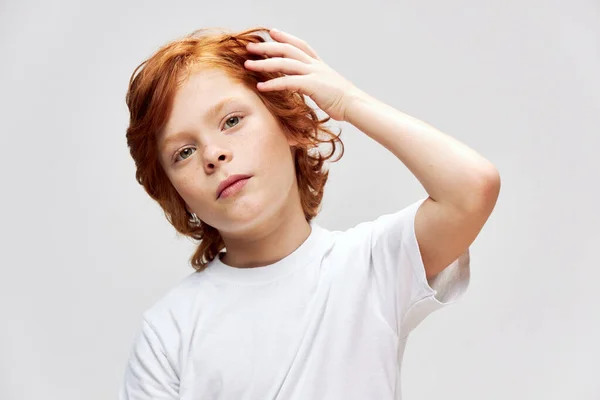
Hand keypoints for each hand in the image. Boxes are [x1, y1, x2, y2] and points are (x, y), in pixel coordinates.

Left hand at [244, 28, 362, 121]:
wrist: (355, 105)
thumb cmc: (342, 100)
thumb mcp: (327, 86)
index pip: (300, 45)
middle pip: (287, 50)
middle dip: (267, 47)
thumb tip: (306, 86)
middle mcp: (315, 65)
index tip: (272, 32)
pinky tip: (260, 86)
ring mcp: (314, 73)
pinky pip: (288, 82)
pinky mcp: (312, 85)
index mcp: (319, 64)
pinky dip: (273, 84)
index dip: (285, 37)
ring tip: (248, 65)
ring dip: (264, 63)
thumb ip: (315, 82)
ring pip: (284, 63)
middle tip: (250, 47)